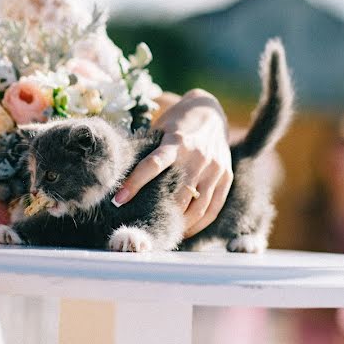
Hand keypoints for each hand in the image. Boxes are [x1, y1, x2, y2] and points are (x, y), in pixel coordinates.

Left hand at [112, 89, 231, 236]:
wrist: (212, 112)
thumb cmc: (177, 122)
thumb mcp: (160, 128)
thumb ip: (148, 150)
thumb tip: (120, 175)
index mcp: (177, 141)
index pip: (153, 165)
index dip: (134, 183)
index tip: (118, 199)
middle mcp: (198, 156)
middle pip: (178, 194)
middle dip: (158, 212)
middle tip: (140, 225)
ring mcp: (215, 168)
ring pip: (197, 207)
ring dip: (179, 223)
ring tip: (161, 231)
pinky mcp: (226, 176)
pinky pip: (213, 207)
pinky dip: (199, 224)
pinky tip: (184, 230)